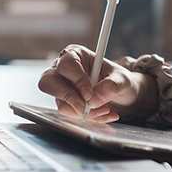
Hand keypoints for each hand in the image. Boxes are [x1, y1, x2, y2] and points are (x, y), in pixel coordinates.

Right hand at [37, 45, 152, 122]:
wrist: (122, 94)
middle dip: (68, 97)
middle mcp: (63, 69)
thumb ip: (112, 85)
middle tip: (85, 108)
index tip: (90, 93)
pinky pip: (69, 113)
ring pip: (59, 102)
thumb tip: (95, 98)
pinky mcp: (65, 102)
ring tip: (104, 110)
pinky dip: (86, 117)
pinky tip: (103, 114)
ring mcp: (61, 87)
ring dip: (81, 111)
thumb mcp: (123, 79)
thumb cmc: (119, 80)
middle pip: (48, 82)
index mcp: (76, 54)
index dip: (76, 79)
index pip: (66, 64)